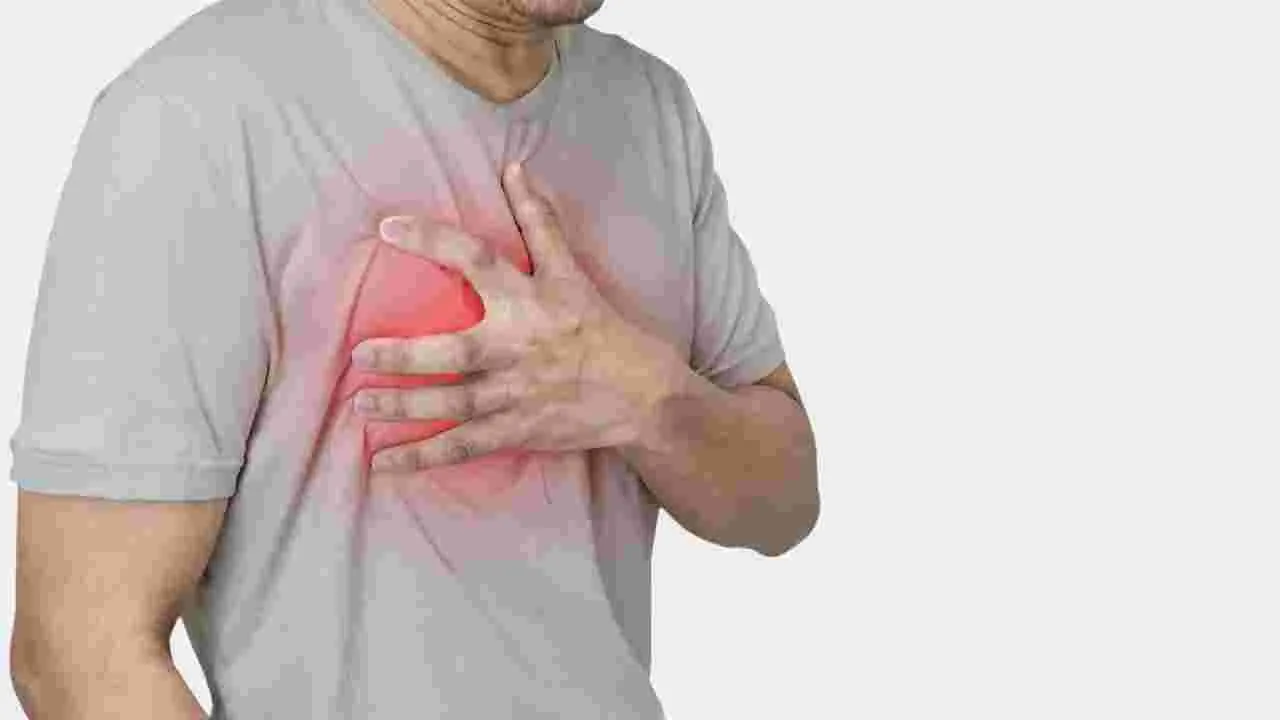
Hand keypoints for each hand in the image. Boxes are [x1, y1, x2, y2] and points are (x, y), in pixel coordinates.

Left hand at [351, 163, 686, 471]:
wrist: (644, 396)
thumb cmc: (603, 328)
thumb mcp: (573, 272)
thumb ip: (539, 221)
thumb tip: (513, 166)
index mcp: (531, 300)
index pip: (478, 260)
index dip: (434, 241)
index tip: (386, 227)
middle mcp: (521, 347)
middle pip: (456, 353)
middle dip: (406, 357)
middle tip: (358, 354)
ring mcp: (519, 394)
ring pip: (454, 405)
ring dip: (405, 408)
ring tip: (360, 405)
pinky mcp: (519, 431)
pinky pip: (465, 446)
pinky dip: (424, 458)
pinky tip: (384, 464)